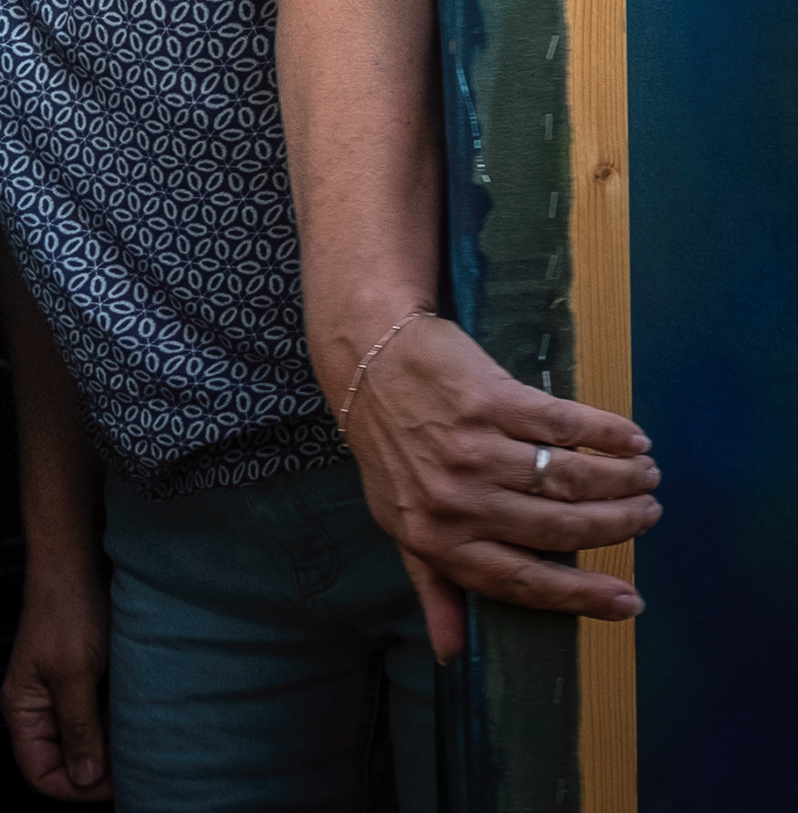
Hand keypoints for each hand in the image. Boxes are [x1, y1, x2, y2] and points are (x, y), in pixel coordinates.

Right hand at [0, 564, 114, 799]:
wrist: (79, 558)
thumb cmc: (67, 608)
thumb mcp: (74, 673)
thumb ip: (78, 729)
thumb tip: (85, 780)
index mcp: (24, 710)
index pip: (42, 774)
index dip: (76, 787)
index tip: (115, 780)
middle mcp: (41, 708)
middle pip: (67, 763)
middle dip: (99, 766)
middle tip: (134, 758)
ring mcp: (64, 694)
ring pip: (88, 742)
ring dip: (112, 743)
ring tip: (138, 733)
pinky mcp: (85, 680)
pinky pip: (100, 717)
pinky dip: (118, 721)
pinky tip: (137, 713)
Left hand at [344, 313, 659, 657]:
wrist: (366, 360)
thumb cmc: (390, 448)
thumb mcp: (401, 523)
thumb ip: (434, 585)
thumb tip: (452, 654)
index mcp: (441, 542)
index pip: (526, 584)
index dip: (584, 597)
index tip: (631, 601)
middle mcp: (460, 502)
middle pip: (562, 529)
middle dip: (617, 526)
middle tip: (648, 515)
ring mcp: (476, 449)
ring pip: (572, 478)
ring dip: (621, 480)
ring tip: (646, 477)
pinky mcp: (490, 398)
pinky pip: (565, 424)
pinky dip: (608, 434)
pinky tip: (631, 439)